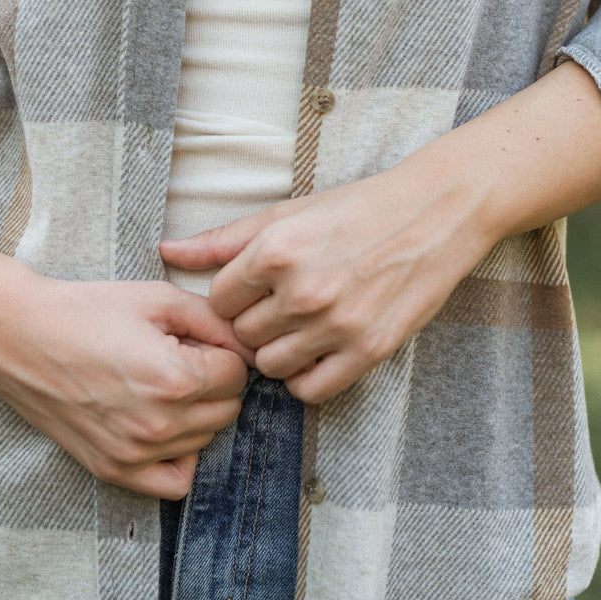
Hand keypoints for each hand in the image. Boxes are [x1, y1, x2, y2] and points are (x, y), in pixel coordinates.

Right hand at [0, 273, 251, 498]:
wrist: (19, 336)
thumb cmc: (84, 311)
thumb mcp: (157, 299)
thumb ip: (215, 321)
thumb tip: (249, 346)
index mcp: (175, 378)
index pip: (237, 373)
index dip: (222, 349)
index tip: (196, 338)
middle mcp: (159, 424)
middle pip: (228, 409)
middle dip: (216, 380)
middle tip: (184, 356)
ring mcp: (135, 453)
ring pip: (206, 440)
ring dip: (199, 412)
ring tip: (165, 383)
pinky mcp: (113, 469)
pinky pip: (174, 482)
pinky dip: (180, 456)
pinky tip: (165, 425)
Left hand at [160, 168, 490, 404]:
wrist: (432, 215)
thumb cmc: (356, 209)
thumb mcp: (286, 214)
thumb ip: (223, 239)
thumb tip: (168, 250)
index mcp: (276, 251)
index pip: (218, 301)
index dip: (232, 297)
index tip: (254, 289)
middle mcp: (303, 291)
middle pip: (242, 335)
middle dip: (254, 323)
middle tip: (280, 306)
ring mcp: (337, 324)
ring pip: (270, 366)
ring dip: (277, 351)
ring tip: (299, 327)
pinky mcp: (369, 351)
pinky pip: (311, 390)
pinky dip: (306, 377)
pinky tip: (317, 351)